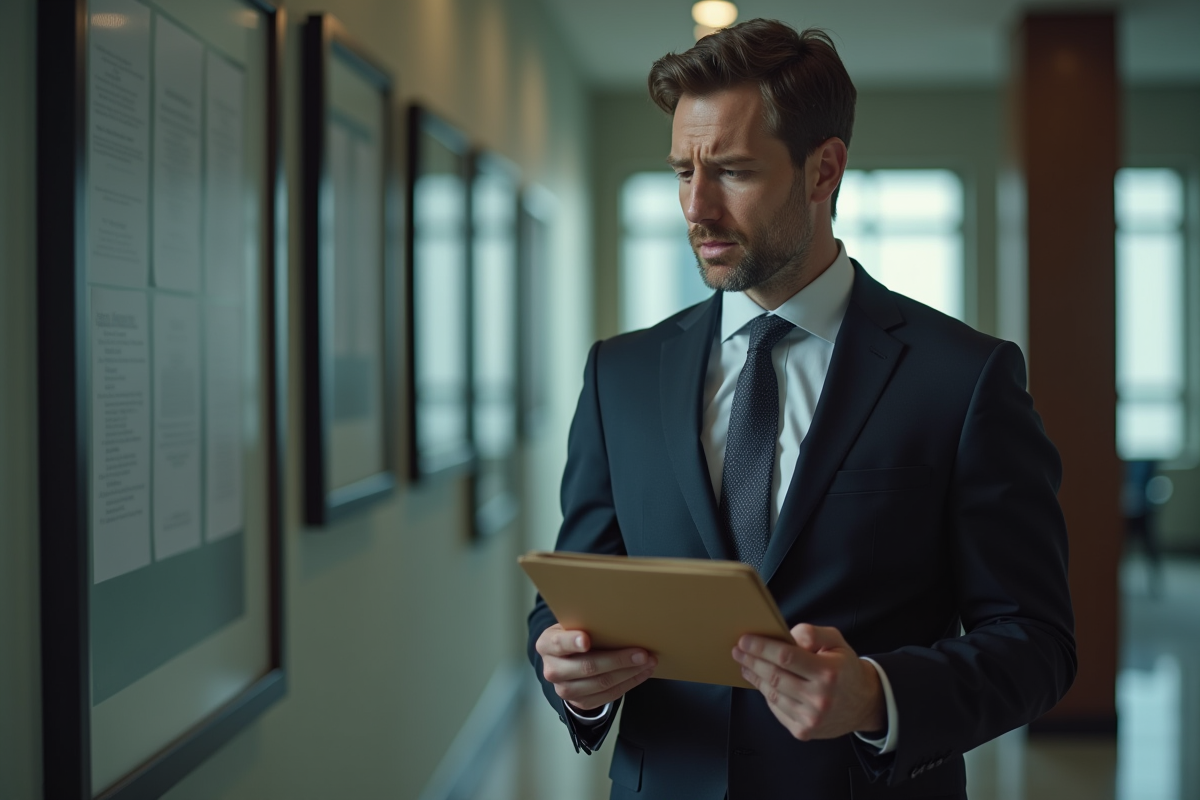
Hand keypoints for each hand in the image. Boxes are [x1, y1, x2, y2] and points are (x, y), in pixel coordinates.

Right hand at [535, 624, 656, 711]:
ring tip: (648, 662)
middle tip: (642, 653)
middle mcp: (552, 670)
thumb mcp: (571, 625)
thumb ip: (585, 623)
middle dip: (618, 660)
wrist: (565, 661)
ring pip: (601, 683)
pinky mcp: (580, 703)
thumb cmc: (573, 636)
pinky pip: (608, 695)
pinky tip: (642, 672)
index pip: (558, 643)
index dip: (572, 642)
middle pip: (587, 667)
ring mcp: (565, 690)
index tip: (587, 640)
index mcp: (547, 644)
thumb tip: (619, 617)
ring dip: (629, 673)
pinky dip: (629, 683)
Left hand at [733, 623, 884, 740]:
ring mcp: (811, 718)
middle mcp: (820, 698)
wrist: (863, 704)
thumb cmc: (845, 668)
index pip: (786, 657)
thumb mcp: (837, 642)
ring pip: (772, 694)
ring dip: (754, 677)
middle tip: (738, 650)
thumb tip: (788, 634)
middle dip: (752, 661)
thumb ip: (813, 633)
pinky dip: (766, 694)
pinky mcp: (803, 731)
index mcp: (829, 672)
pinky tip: (760, 682)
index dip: (762, 647)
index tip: (745, 640)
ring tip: (745, 664)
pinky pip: (776, 709)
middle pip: (775, 676)